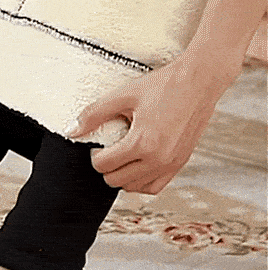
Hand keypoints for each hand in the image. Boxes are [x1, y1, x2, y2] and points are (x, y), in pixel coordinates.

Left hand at [65, 57, 236, 194]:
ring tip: (122, 154)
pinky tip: (136, 164)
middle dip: (106, 166)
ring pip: (134, 188)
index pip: (104, 165)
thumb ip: (94, 114)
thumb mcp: (123, 95)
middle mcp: (158, 159)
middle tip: (108, 148)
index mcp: (143, 143)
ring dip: (122, 175)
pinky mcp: (180, 163)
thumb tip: (72, 131)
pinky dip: (141, 181)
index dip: (94, 155)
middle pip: (116, 180)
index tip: (98, 143)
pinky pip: (155, 187)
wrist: (198, 82)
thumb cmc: (162, 85)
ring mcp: (172, 164)